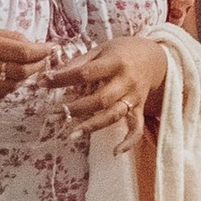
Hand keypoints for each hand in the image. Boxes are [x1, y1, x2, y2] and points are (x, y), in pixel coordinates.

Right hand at [0, 22, 48, 105]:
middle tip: (43, 61)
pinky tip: (6, 78)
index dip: (40, 52)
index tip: (51, 49)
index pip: (21, 52)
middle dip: (36, 67)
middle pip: (19, 72)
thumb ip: (6, 36)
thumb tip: (33, 44)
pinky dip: (7, 88)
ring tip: (24, 69)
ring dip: (22, 78)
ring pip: (10, 86)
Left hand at [38, 34, 163, 146]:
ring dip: (93, 126)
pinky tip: (115, 151)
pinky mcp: (140, 109)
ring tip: (72, 134)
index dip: (64, 79)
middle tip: (55, 114)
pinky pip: (137, 128)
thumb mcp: (101, 49)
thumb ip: (79, 62)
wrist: (155, 58)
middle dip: (76, 108)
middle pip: (100, 99)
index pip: (86, 73)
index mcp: (115, 62)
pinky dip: (129, 141)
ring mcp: (134, 97)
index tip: (45, 83)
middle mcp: (126, 81)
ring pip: (114, 115)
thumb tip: (53, 75)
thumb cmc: (123, 52)